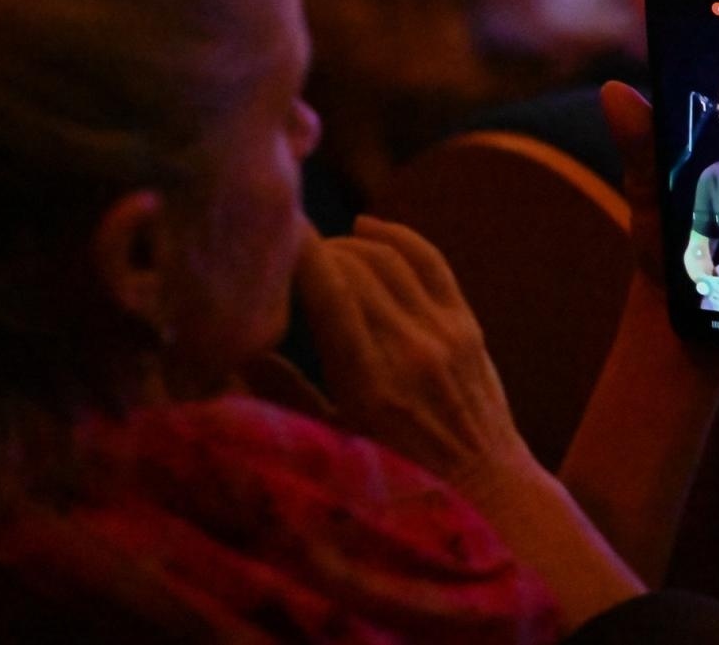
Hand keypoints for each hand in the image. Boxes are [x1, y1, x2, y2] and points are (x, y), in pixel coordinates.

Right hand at [293, 215, 533, 486]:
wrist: (485, 489)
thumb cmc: (396, 478)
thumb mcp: (331, 444)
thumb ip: (284, 395)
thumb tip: (232, 350)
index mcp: (368, 384)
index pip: (330, 292)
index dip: (300, 252)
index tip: (274, 234)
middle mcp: (408, 350)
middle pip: (355, 266)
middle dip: (318, 249)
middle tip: (289, 252)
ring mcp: (443, 332)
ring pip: (389, 256)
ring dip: (351, 243)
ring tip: (324, 250)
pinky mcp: (466, 323)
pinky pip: (430, 259)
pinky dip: (397, 235)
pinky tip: (368, 228)